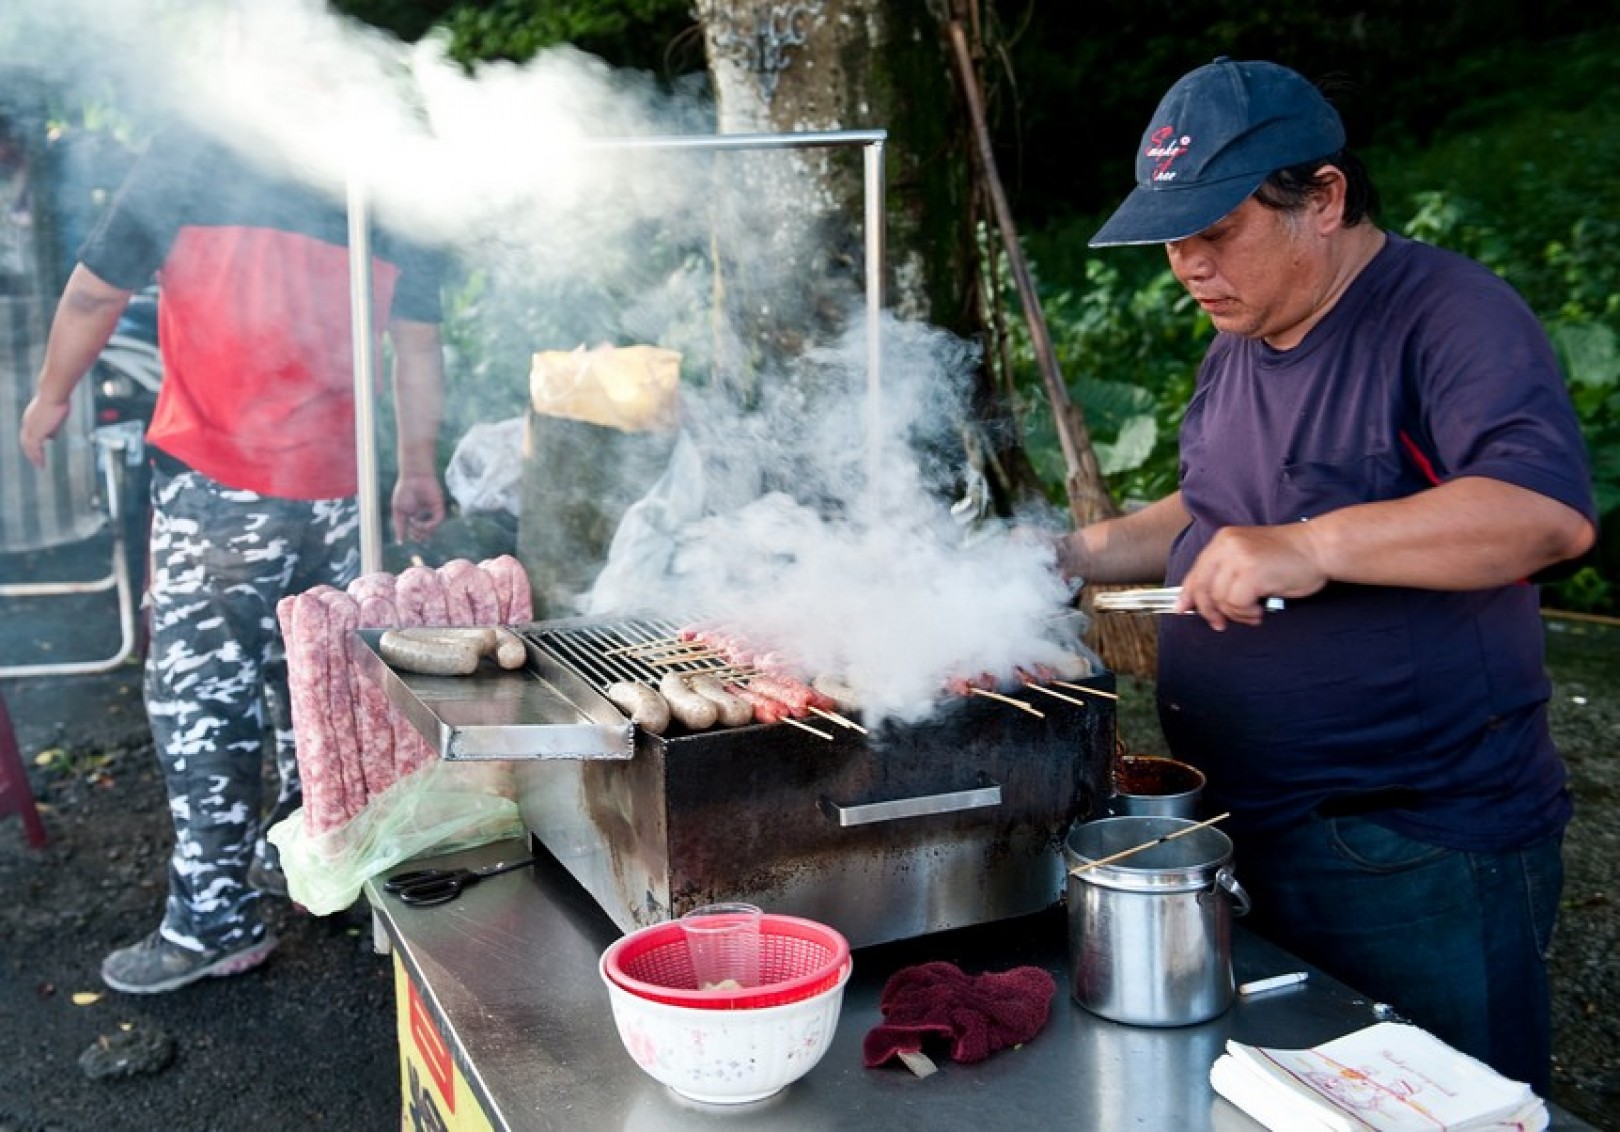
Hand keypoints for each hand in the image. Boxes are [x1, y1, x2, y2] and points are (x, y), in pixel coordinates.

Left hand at [19, 395, 72, 467]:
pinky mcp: (36, 433)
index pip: (29, 434)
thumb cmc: (58, 399)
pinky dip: (38, 458)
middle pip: (25, 441)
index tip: (37, 450)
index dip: (32, 443)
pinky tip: (42, 464)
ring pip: (29, 447)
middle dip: (30, 452)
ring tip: (40, 466)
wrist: (54, 394)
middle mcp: (27, 424)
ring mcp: (30, 428)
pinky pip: (35, 449)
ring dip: (34, 457)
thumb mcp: (56, 415)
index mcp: (30, 418)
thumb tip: (51, 438)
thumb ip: (53, 427)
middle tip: (36, 461)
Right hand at [391, 474, 445, 543]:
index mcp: (416, 516)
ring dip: (421, 531)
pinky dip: (428, 525)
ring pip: (432, 529)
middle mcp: (425, 515)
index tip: (408, 533)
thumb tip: (400, 542)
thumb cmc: (404, 491)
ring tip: (413, 524)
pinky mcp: (439, 507)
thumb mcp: (398, 511)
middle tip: (412, 532)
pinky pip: (437, 521)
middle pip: (427, 533)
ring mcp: (433, 512)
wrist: (413, 477)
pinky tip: (418, 521)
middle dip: (419, 536)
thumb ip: (399, 526)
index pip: (418, 532)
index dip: (414, 536)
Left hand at [1177, 524, 1326, 629]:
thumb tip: (1201, 598)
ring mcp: (1238, 558)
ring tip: (1253, 613)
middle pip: (1202, 586)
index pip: (1197, 570)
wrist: (1320, 547)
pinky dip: (1245, 614)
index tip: (1182, 609)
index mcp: (1224, 539)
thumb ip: (1226, 571)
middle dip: (1208, 610)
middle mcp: (1227, 545)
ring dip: (1235, 614)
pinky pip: (1235, 604)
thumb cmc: (1291, 556)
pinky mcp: (1251, 573)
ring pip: (1219, 598)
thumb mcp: (1250, 556)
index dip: (1188, 593)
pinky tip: (1259, 611)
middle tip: (1219, 624)